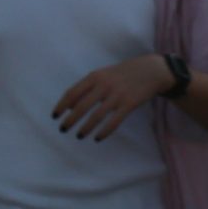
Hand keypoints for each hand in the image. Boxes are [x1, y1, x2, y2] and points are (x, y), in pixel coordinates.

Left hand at [55, 54, 172, 139]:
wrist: (153, 70)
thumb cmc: (123, 74)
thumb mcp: (104, 74)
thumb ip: (87, 87)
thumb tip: (69, 106)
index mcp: (96, 76)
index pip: (72, 93)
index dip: (61, 106)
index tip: (54, 117)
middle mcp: (105, 85)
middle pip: (81, 106)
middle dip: (70, 120)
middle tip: (63, 129)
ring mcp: (118, 94)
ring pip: (96, 116)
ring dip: (85, 128)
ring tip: (79, 135)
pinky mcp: (130, 103)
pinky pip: (114, 121)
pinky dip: (104, 132)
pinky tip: (98, 138)